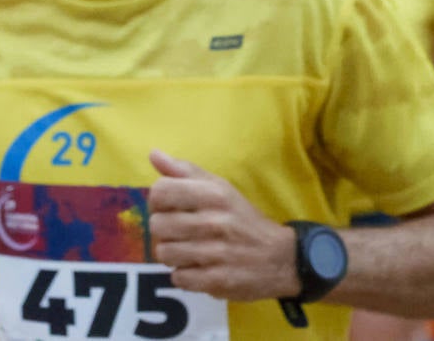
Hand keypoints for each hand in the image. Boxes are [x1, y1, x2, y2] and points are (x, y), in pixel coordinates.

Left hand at [147, 150, 299, 301]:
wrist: (280, 257)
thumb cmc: (243, 219)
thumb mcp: (221, 188)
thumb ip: (185, 172)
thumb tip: (153, 154)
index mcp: (214, 194)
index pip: (161, 191)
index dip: (158, 201)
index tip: (170, 207)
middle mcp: (214, 221)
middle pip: (157, 224)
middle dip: (164, 230)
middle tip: (180, 232)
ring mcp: (215, 253)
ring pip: (164, 253)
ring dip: (173, 254)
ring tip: (189, 250)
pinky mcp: (216, 280)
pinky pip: (178, 278)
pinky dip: (185, 275)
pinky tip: (199, 268)